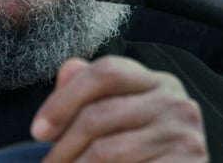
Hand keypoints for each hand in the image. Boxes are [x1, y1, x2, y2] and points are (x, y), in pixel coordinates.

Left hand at [31, 56, 206, 161]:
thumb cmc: (143, 156)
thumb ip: (91, 94)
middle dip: (62, 145)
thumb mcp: (118, 121)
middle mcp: (176, 103)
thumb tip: (68, 69)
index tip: (38, 131)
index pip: (106, 72)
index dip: (64, 99)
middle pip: (99, 114)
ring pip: (106, 150)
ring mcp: (184, 138)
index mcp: (158, 83)